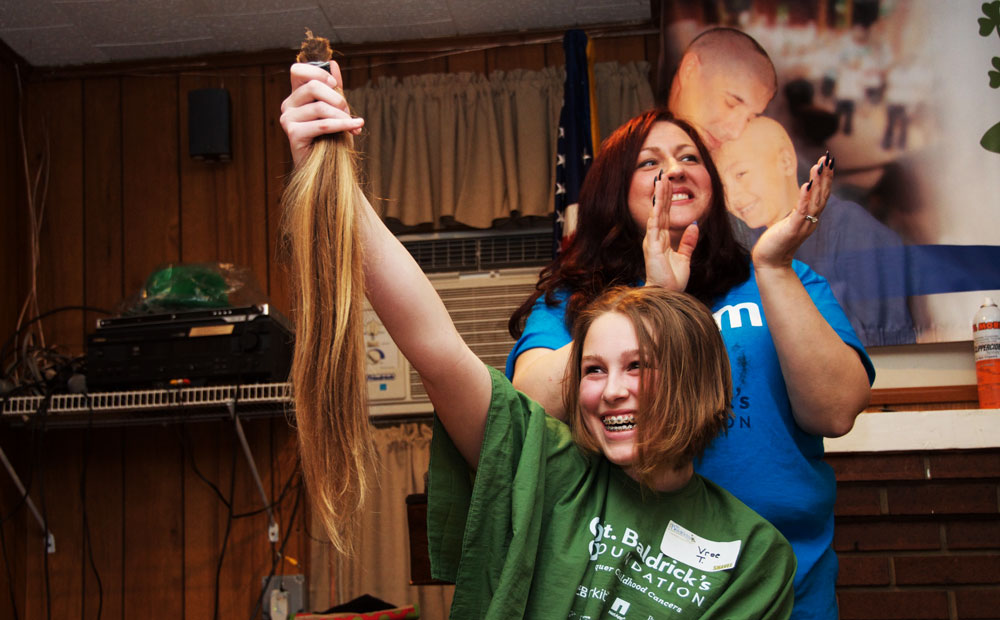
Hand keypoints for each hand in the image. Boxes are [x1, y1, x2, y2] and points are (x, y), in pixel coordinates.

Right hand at [279, 61, 364, 165]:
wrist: (328, 170)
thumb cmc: (332, 139)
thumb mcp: (336, 109)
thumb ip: (334, 87)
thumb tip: (334, 63)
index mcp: (296, 96)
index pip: (298, 70)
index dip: (318, 72)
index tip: (335, 85)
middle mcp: (288, 106)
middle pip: (312, 87)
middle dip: (337, 98)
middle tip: (349, 111)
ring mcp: (287, 120)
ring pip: (320, 108)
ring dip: (343, 116)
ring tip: (354, 125)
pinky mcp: (293, 134)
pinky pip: (322, 125)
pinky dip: (342, 126)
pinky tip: (356, 128)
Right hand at [643, 171, 698, 290]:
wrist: (667, 295)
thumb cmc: (672, 280)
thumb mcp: (685, 258)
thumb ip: (688, 242)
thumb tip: (694, 226)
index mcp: (662, 239)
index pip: (665, 215)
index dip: (667, 199)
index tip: (670, 183)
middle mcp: (655, 238)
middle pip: (660, 211)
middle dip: (663, 193)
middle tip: (665, 175)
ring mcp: (653, 242)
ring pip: (656, 215)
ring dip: (659, 198)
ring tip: (661, 182)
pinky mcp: (652, 248)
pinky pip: (654, 228)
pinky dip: (656, 215)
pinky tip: (658, 203)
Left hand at [751, 152, 832, 268]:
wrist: (770, 262)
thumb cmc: (778, 241)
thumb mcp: (791, 221)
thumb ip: (799, 209)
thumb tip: (803, 195)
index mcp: (811, 217)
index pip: (822, 194)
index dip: (826, 178)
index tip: (828, 160)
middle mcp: (811, 220)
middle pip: (822, 195)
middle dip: (826, 176)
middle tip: (828, 158)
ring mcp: (803, 225)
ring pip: (814, 201)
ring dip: (817, 183)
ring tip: (819, 166)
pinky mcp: (792, 230)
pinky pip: (801, 212)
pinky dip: (804, 198)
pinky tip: (806, 185)